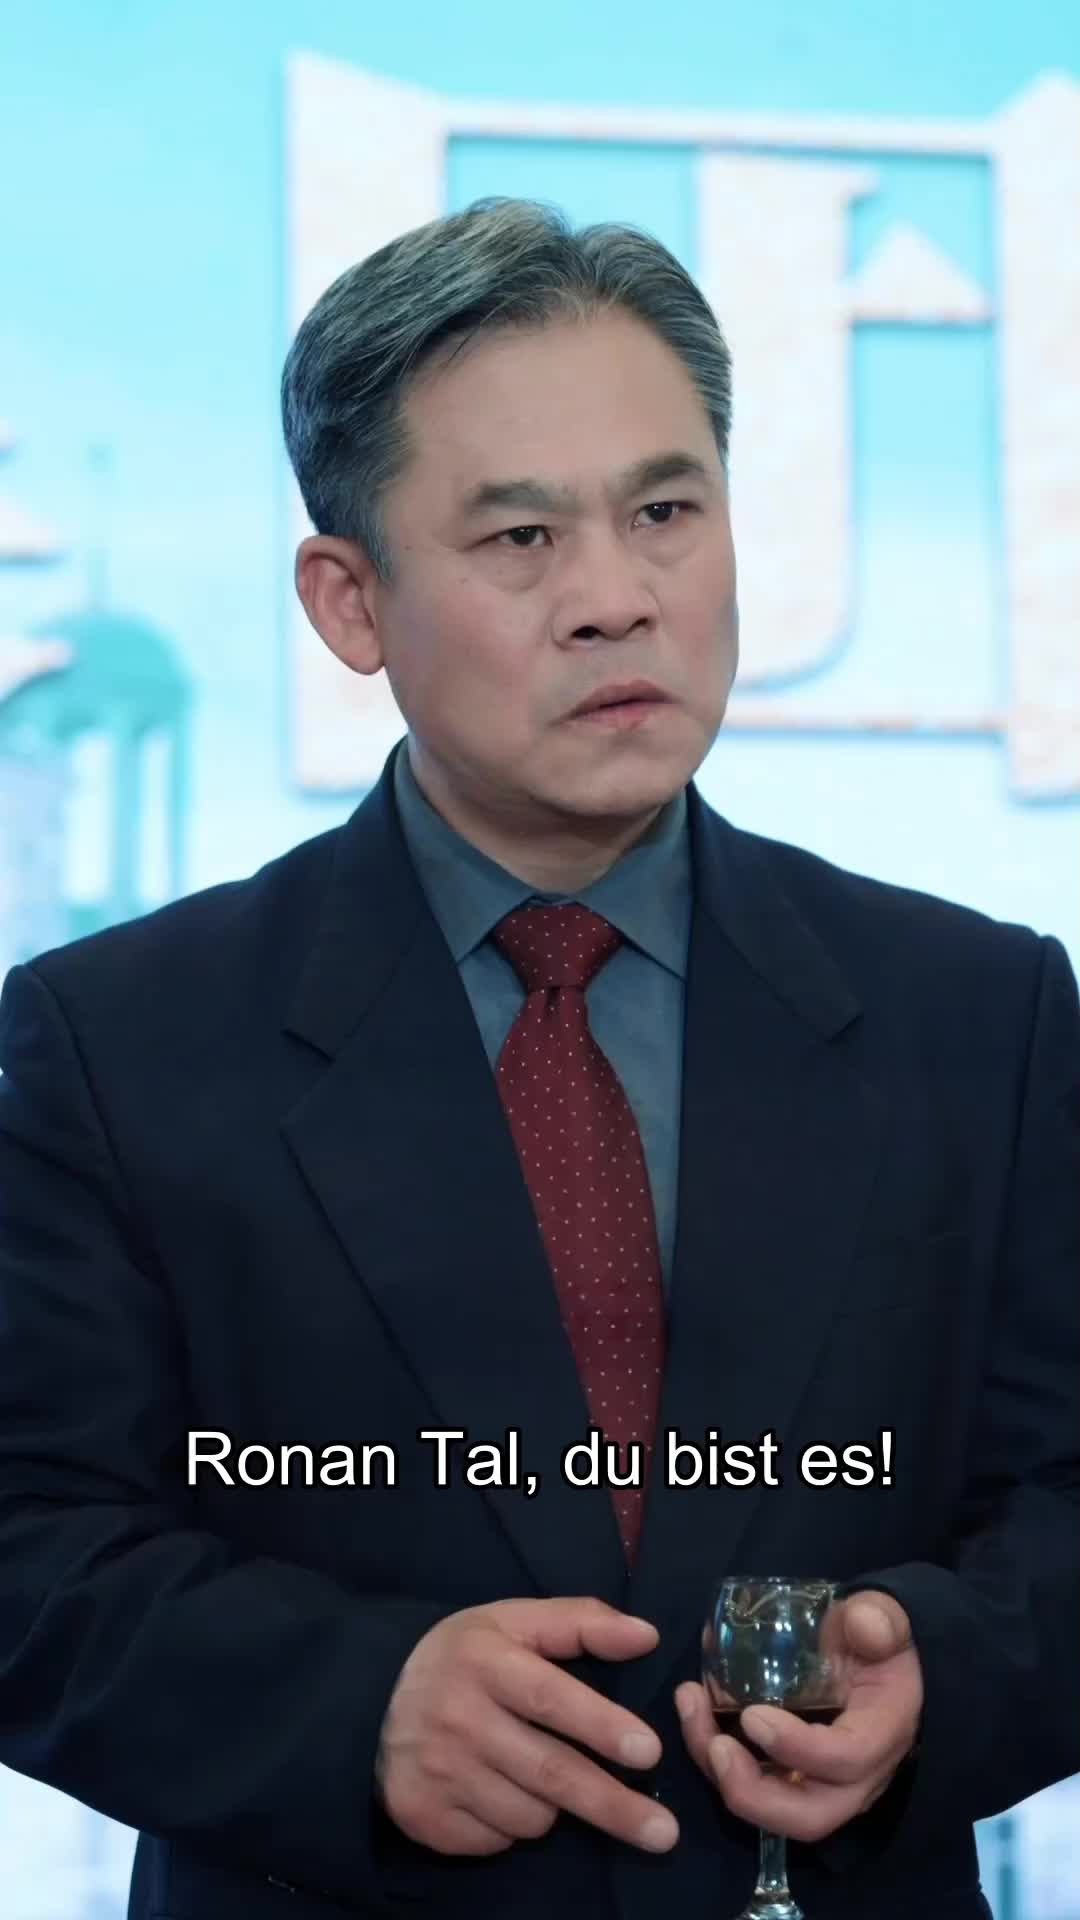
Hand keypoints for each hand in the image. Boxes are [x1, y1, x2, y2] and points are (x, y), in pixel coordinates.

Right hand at [375, 1596, 678, 1857]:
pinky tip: (500, 1794)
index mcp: (485, 1662)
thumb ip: (581, 1622)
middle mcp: (459, 1719)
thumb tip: (648, 1636)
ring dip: (556, 1807)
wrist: (371, 1701)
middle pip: (550, 1773)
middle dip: (612, 1806)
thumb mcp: (512, 1622)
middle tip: (665, 1834)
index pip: (550, 1698)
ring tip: (545, 1777)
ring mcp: (439, 1774)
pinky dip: (514, 1826)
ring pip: (530, 1814)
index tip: (650, 1753)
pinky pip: (498, 1840)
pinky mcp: (424, 1818)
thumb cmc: (462, 1658)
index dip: (601, 1726)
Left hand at [676, 1590, 922, 1844]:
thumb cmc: (878, 1641)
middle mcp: (858, 1778)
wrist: (882, 1662)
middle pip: (808, 1817)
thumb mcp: (884, 1620)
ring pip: (774, 1809)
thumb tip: (864, 1625)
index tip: (751, 1716)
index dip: (797, 1748)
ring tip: (691, 1712)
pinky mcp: (797, 1779)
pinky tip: (695, 1713)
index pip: (845, 1762)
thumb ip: (878, 1620)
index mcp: (882, 1734)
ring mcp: (825, 1786)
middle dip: (752, 1793)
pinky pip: (758, 1788)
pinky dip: (720, 1762)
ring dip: (723, 1774)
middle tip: (714, 1746)